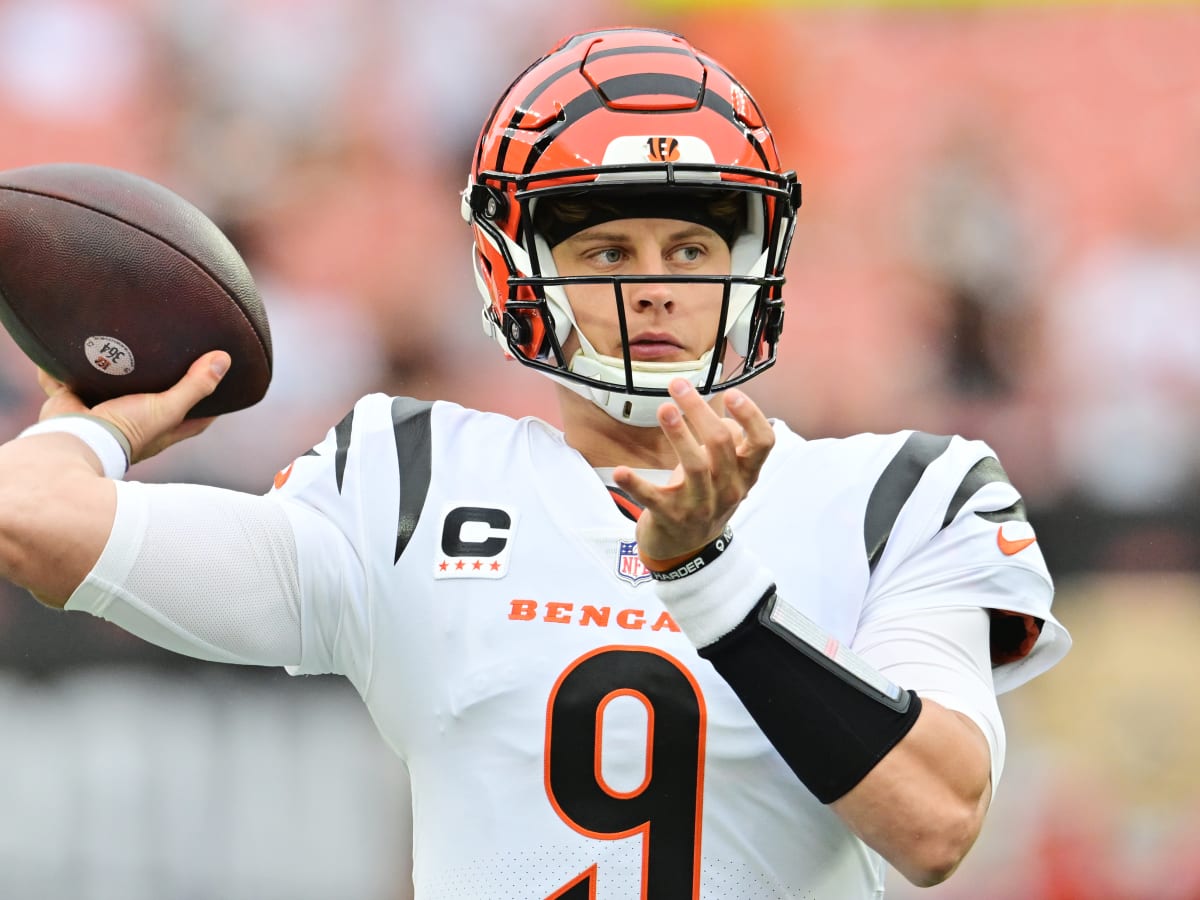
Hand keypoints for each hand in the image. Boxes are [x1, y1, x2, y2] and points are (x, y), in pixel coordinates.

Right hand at [36, 350, 230, 463]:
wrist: (74, 439)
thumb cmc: (126, 431)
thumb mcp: (168, 409)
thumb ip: (195, 386)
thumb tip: (224, 360)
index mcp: (160, 430)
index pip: (195, 419)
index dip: (209, 405)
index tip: (222, 385)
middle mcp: (133, 423)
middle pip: (155, 401)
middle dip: (162, 383)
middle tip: (175, 355)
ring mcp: (102, 413)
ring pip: (113, 389)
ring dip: (118, 372)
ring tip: (130, 344)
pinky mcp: (74, 402)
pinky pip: (72, 381)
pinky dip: (71, 370)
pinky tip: (79, 347)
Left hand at [611, 378, 773, 562]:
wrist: (688, 549)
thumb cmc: (706, 498)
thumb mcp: (726, 473)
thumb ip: (729, 443)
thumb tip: (722, 412)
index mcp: (746, 475)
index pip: (762, 443)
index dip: (751, 416)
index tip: (732, 393)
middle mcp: (728, 490)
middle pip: (721, 444)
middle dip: (699, 410)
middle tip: (679, 386)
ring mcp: (700, 506)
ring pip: (694, 466)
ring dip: (678, 434)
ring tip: (664, 409)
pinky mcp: (670, 517)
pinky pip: (652, 498)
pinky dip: (636, 483)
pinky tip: (622, 470)